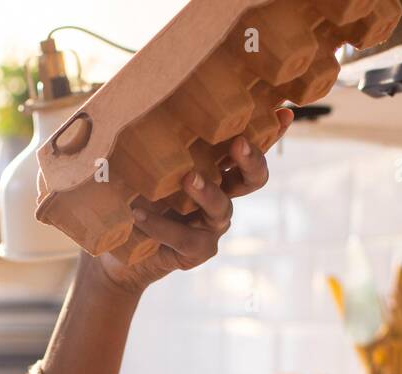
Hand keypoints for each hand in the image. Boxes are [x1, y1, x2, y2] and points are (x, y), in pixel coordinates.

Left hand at [90, 108, 293, 296]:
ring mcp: (212, 226)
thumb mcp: (138, 163)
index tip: (284, 112)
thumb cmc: (130, 197)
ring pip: (222, 207)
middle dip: (251, 159)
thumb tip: (134, 94)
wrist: (116, 251)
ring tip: (187, 177)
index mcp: (216, 169)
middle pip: (253, 179)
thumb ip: (147, 138)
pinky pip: (185, 237)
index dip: (270, 132)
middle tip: (238, 143)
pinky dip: (161, 225)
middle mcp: (221, 195)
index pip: (249, 148)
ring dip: (206, 190)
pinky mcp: (196, 251)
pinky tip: (139, 213)